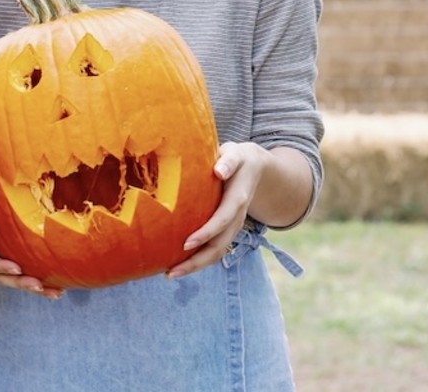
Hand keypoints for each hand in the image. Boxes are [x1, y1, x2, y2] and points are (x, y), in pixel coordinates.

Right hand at [0, 177, 60, 299]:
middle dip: (21, 282)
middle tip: (39, 286)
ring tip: (55, 293)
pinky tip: (58, 288)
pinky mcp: (11, 260)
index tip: (17, 268)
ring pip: (16, 280)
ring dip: (35, 287)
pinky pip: (25, 275)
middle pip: (2, 276)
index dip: (0, 266)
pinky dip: (41, 283)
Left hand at [166, 141, 265, 278]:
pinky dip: (199, 259)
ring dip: (196, 266)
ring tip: (170, 274)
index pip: (222, 220)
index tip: (186, 244)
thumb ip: (227, 161)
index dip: (206, 233)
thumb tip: (218, 171)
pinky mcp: (227, 230)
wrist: (256, 167)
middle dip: (196, 261)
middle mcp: (237, 218)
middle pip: (220, 246)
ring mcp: (234, 226)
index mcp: (237, 199)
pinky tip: (178, 263)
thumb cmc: (238, 158)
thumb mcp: (235, 154)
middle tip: (171, 272)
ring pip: (218, 252)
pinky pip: (215, 249)